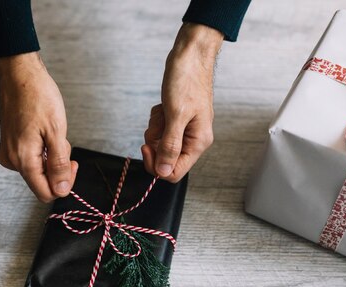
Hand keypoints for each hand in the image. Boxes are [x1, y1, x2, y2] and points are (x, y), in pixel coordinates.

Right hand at [0, 52, 77, 202]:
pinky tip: (43, 132)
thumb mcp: (57, 132)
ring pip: (38, 170)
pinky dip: (42, 150)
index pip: (46, 193)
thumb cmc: (37, 96)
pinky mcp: (9, 145)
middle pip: (42, 182)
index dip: (64, 184)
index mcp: (23, 160)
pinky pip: (31, 158)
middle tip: (63, 142)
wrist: (19, 74)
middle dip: (58, 167)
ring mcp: (9, 153)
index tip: (73, 164)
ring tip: (52, 132)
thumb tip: (60, 190)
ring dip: (51, 157)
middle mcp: (12, 160)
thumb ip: (59, 165)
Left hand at [143, 23, 223, 181]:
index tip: (146, 147)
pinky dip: (157, 118)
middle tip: (157, 123)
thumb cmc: (187, 80)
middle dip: (155, 142)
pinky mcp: (176, 120)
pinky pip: (160, 129)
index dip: (157, 165)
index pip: (174, 172)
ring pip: (160, 143)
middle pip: (165, 159)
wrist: (190, 55)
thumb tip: (164, 171)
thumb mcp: (176, 115)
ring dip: (155, 128)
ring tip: (163, 110)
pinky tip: (163, 105)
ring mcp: (185, 129)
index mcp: (198, 142)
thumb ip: (170, 146)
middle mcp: (193, 139)